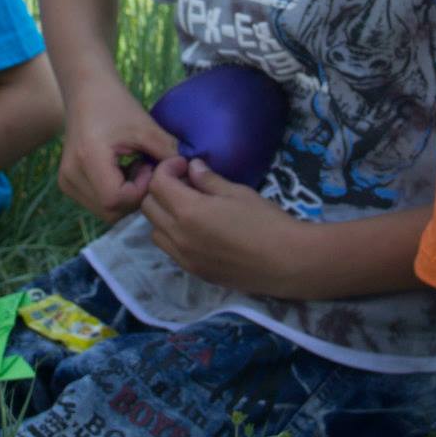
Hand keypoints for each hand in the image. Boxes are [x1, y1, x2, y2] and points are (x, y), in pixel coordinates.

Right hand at [55, 79, 176, 222]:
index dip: (139, 190)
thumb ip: (167, 153)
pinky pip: (97, 203)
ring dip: (125, 198)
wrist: (86, 91)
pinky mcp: (67, 183)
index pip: (116, 200)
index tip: (148, 166)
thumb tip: (186, 174)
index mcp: (87, 159)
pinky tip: (122, 171)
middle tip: (144, 168)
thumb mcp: (145, 126)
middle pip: (110, 211)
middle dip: (135, 197)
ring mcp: (66, 182)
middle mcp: (70, 176)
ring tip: (133, 168)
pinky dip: (114, 195)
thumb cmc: (115, 104)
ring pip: (105, 211)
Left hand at [136, 156, 304, 292]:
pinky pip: (170, 250)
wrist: (287, 262)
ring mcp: (184, 258)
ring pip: (155, 231)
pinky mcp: (194, 271)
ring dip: (164, 214)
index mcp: (188, 212)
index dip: (167, 168)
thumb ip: (209, 180)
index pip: (157, 183)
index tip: (185, 165)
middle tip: (185, 183)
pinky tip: (196, 229)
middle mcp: (178, 236)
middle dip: (161, 189)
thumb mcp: (237, 193)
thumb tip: (193, 168)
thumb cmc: (266, 222)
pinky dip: (173, 235)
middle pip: (149, 207)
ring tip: (188, 207)